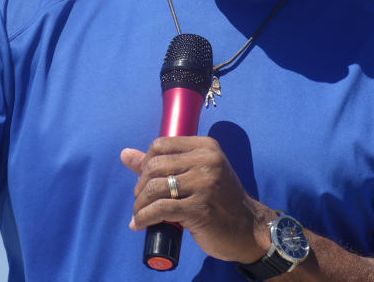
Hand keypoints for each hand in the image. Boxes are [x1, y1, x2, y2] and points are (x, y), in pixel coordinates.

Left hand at [120, 136, 274, 263]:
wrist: (248, 229)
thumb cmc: (219, 201)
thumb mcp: (196, 175)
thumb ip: (163, 163)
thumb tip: (125, 154)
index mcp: (206, 147)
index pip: (161, 144)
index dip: (146, 163)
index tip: (145, 180)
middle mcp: (207, 161)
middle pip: (155, 166)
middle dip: (140, 186)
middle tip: (141, 201)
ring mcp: (205, 184)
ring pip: (155, 187)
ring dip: (140, 204)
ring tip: (139, 214)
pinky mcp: (200, 208)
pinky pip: (160, 209)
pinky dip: (143, 217)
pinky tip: (139, 225)